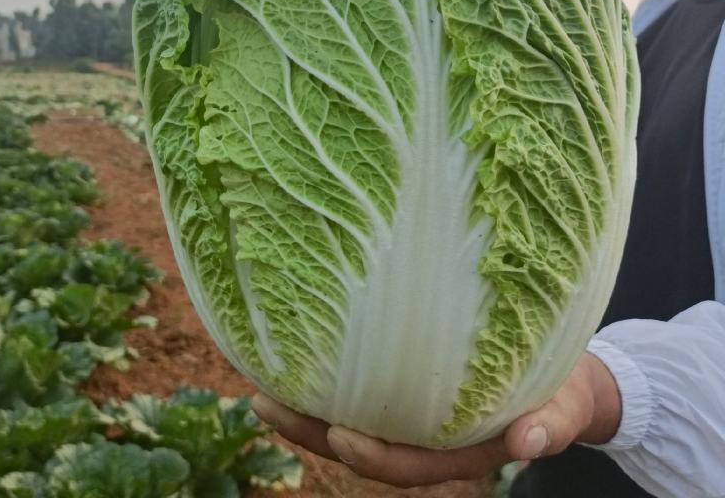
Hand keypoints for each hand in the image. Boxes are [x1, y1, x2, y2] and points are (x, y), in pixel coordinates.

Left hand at [251, 352, 620, 487]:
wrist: (564, 380)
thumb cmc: (564, 390)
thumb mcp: (565, 406)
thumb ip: (551, 424)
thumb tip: (529, 444)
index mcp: (463, 451)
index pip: (410, 462)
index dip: (373, 455)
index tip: (338, 434)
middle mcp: (431, 438)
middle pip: (364, 444)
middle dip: (312, 430)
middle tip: (261, 404)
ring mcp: (417, 417)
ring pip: (355, 420)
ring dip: (308, 409)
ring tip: (260, 387)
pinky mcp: (411, 390)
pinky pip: (365, 393)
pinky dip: (331, 384)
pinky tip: (299, 362)